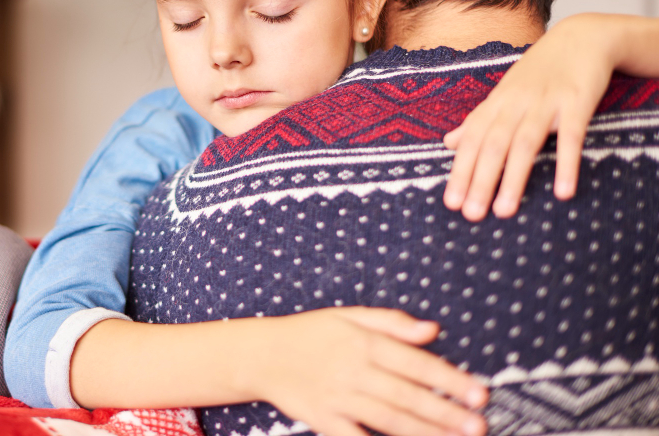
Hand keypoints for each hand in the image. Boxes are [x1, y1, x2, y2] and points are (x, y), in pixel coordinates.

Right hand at [249, 307, 486, 435]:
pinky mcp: (323, 420)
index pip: (414, 362)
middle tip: (478, 425)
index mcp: (362, 342)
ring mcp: (337, 397)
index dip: (448, 378)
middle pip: (406, 395)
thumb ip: (392, 322)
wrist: (261, 354)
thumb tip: (432, 330)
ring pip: (388, 419)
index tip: (478, 392)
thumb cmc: (310, 333)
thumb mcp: (348, 316)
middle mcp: (353, 370)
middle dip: (445, 412)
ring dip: (424, 432)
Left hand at [442, 14, 617, 219]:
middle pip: (492, 145)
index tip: (451, 203)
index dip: (460, 171)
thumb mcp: (503, 94)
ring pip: (523, 143)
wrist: (580, 38)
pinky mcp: (576, 103)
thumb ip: (478, 121)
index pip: (471, 141)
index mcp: (496, 104)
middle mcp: (515, 104)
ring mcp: (546, 103)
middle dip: (480, 181)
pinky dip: (566, 163)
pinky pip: (571, 137)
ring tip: (504, 212)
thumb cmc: (537, 73)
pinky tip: (563, 192)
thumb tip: (448, 143)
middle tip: (471, 215)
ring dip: (513, 179)